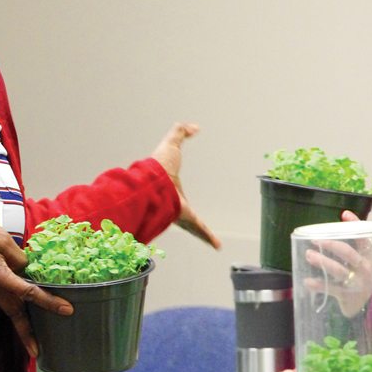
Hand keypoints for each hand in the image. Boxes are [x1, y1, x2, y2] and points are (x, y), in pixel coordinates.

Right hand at [0, 214, 72, 357]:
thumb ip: (17, 255)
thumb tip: (27, 269)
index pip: (28, 293)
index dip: (49, 302)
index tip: (66, 311)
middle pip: (14, 311)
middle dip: (26, 332)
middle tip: (37, 351)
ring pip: (6, 303)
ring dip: (20, 313)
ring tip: (33, 326)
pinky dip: (10, 296)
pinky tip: (17, 291)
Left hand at [150, 122, 221, 248]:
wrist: (154, 183)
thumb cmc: (159, 165)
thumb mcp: (170, 144)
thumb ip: (180, 132)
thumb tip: (195, 126)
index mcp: (171, 187)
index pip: (177, 192)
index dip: (180, 195)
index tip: (184, 200)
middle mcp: (174, 202)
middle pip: (186, 213)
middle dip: (191, 220)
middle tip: (197, 226)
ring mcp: (180, 212)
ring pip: (193, 225)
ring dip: (201, 233)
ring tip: (212, 242)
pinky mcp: (186, 219)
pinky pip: (199, 228)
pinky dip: (208, 236)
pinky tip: (217, 245)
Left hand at [301, 210, 371, 315]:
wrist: (362, 307)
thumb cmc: (358, 278)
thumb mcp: (359, 261)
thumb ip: (352, 242)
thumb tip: (345, 214)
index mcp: (369, 258)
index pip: (365, 239)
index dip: (357, 226)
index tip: (344, 214)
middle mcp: (366, 270)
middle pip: (349, 254)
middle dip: (331, 245)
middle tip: (314, 240)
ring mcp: (357, 284)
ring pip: (339, 270)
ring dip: (323, 261)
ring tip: (309, 255)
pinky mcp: (348, 296)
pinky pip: (331, 289)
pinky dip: (319, 285)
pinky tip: (307, 281)